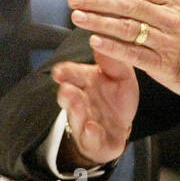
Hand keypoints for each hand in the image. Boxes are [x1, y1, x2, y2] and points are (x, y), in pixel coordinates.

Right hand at [52, 49, 138, 167]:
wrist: (119, 128)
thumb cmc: (116, 98)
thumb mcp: (121, 75)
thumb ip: (113, 61)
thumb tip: (101, 38)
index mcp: (85, 82)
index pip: (71, 74)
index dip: (65, 73)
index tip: (59, 72)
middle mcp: (81, 102)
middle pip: (69, 97)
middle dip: (67, 95)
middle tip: (66, 90)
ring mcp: (85, 122)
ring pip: (76, 118)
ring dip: (76, 113)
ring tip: (77, 106)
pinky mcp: (94, 142)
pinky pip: (91, 139)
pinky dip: (90, 134)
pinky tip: (92, 128)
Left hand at [68, 0, 179, 106]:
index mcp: (174, 0)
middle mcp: (171, 18)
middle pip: (129, 5)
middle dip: (98, 0)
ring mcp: (168, 42)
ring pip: (129, 28)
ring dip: (100, 21)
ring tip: (78, 17)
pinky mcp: (166, 66)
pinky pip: (135, 54)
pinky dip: (114, 47)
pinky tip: (96, 41)